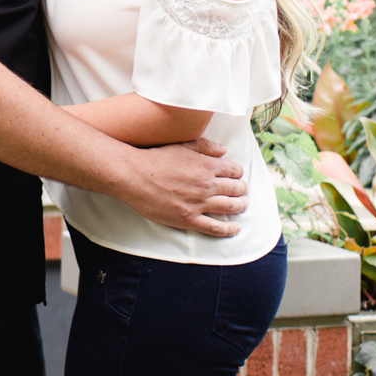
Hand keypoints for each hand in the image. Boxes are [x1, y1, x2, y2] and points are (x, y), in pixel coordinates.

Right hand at [117, 136, 247, 238]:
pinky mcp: (188, 219)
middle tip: (241, 191)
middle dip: (241, 189)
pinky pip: (215, 227)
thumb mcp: (182, 146)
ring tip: (242, 205)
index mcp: (206, 165)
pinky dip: (228, 229)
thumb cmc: (155, 159)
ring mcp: (198, 203)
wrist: (134, 176)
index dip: (238, 173)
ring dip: (240, 206)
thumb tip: (224, 149)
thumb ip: (205, 147)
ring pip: (230, 207)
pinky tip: (235, 228)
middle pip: (236, 189)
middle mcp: (206, 185)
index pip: (234, 170)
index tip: (236, 176)